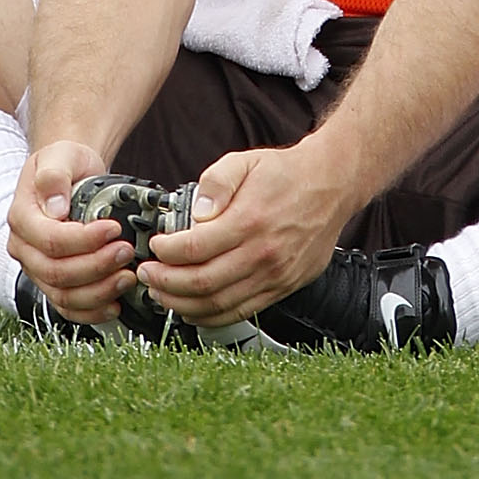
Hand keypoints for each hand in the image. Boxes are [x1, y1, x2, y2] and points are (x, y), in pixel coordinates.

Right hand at [6, 140, 132, 321]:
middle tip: (125, 251)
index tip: (114, 228)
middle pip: (57, 273)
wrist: (67, 174)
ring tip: (127, 276)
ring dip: (98, 291)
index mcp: (21, 217)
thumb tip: (55, 207)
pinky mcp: (52, 284)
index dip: (84, 240)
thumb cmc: (64, 163)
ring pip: (63, 296)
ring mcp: (36, 269)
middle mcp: (24, 248)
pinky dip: (91, 312)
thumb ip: (54, 177)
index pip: (51, 241)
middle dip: (96, 266)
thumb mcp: (60, 155)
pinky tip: (114, 304)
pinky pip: (67, 308)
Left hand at [139, 139, 356, 324]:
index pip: (195, 248)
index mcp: (249, 221)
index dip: (167, 252)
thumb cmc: (286, 173)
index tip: (155, 247)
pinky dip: (211, 317)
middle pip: (202, 282)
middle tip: (148, 274)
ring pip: (219, 304)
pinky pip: (241, 312)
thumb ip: (216, 181)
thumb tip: (197, 211)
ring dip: (183, 304)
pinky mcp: (281, 288)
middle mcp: (261, 254)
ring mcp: (273, 276)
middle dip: (166, 282)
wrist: (330, 185)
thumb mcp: (245, 161)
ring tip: (162, 293)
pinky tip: (192, 309)